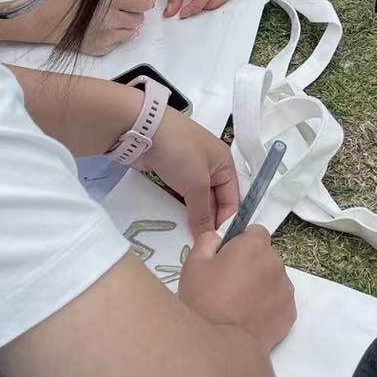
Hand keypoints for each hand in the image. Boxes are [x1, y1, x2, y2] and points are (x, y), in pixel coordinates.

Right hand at [0, 0, 152, 51]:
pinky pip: (119, 42)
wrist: (52, 20)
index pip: (144, 2)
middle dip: (134, 12)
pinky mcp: (102, 49)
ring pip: (132, 31)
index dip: (143, 0)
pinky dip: (116, 35)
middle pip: (140, 18)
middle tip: (121, 8)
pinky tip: (103, 29)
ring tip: (111, 18)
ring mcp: (107, 37)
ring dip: (126, 24)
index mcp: (110, 0)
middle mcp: (110, 21)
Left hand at [140, 108, 240, 236]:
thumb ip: (203, 213)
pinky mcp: (168, 172)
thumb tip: (207, 238)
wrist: (143, 129)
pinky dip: (174, 208)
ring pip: (192, 200)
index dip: (226, 221)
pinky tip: (170, 225)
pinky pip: (175, 196)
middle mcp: (208, 166)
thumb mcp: (197, 183)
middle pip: (212, 201)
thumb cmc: (180, 152)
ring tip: (184, 241)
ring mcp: (187, 169)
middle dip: (206, 222)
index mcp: (224, 164)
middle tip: (198, 247)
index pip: (232, 199)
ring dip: (189, 217)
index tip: (216, 245)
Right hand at [179, 227, 295, 352]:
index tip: (230, 258)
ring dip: (261, 285)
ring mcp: (285, 289)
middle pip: (266, 256)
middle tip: (230, 285)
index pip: (256, 232)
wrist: (220, 345)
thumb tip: (220, 239)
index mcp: (254, 246)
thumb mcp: (194, 262)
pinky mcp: (290, 313)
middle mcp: (276, 263)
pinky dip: (269, 306)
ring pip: (273, 279)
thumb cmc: (204, 300)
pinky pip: (279, 301)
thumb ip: (209, 240)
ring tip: (239, 304)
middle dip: (252, 265)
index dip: (242, 243)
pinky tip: (250, 317)